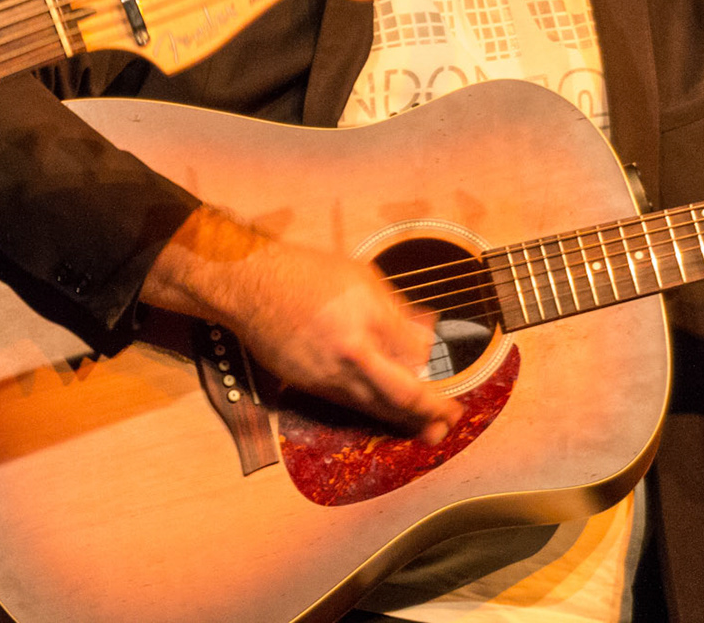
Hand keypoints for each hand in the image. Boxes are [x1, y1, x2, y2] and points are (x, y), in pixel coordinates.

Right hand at [142, 208, 463, 443]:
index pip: (417, 354)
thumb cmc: (307, 274)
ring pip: (376, 407)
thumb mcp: (363, 278)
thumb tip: (426, 333)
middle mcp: (352, 351)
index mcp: (369, 317)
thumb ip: (397, 310)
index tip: (450, 372)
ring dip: (407, 421)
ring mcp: (330, 373)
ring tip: (432, 431)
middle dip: (432, 409)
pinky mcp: (313, 386)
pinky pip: (351, 405)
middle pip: (402, 392)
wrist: (252, 287)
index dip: (437, 367)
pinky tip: (391, 417)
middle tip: (451, 417)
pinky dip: (376, 413)